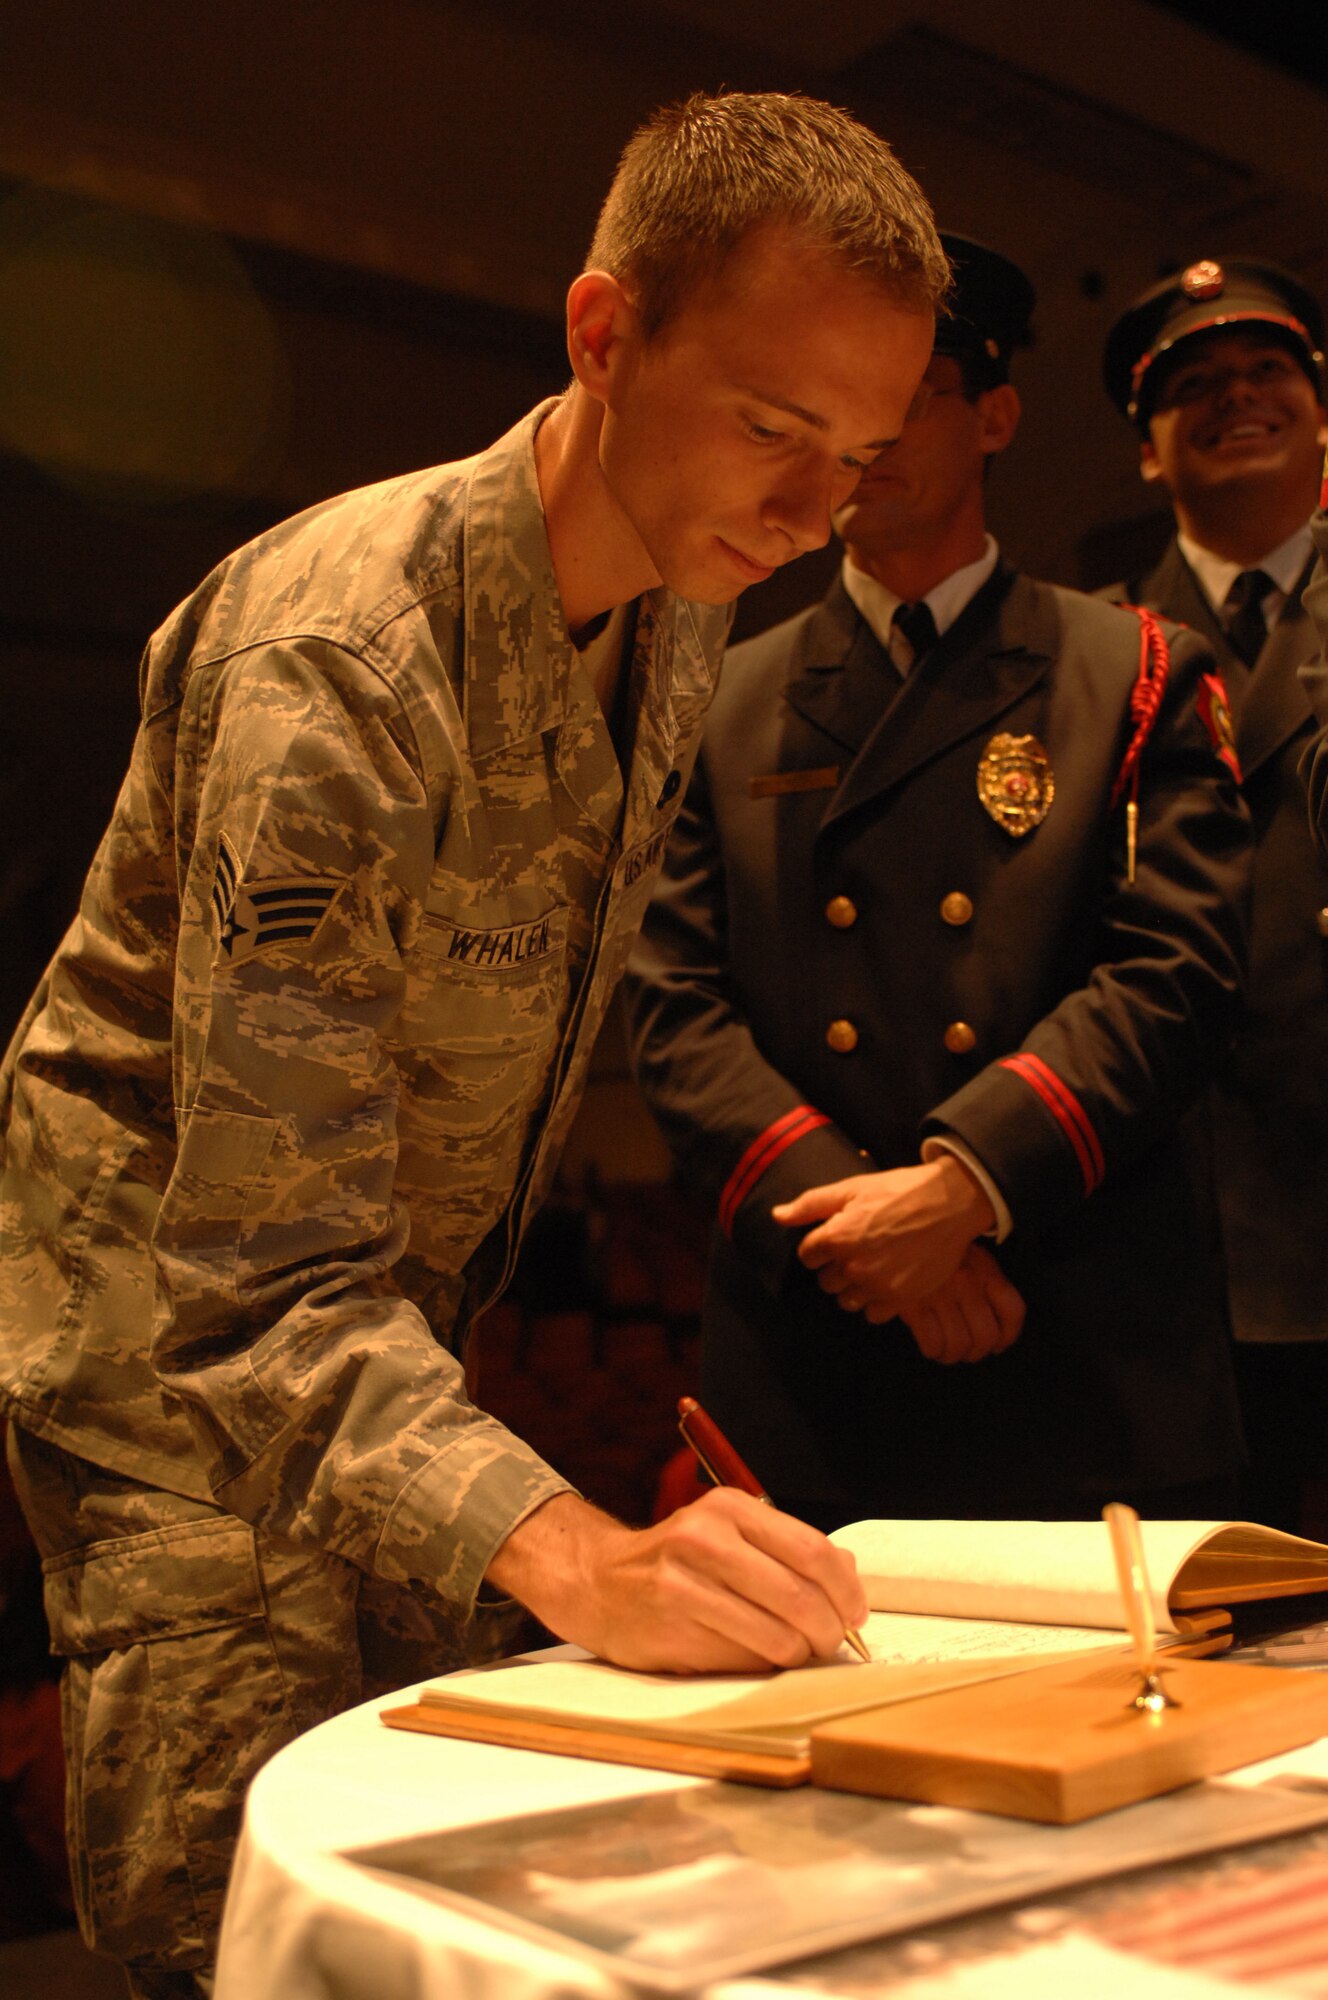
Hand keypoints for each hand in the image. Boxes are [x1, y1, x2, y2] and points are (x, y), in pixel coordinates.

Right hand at [483, 1488, 867, 1673]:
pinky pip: (742, 1660)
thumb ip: (786, 1548)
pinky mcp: (671, 1628)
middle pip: (801, 1596)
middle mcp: (706, 1539)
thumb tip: (849, 1575)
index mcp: (730, 1508)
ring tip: (795, 1652)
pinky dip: (762, 1665)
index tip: (855, 1612)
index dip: (846, 1590)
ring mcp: (684, 1585)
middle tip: (831, 1642)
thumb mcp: (728, 1531)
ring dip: (799, 1654)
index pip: (813, 1550)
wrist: (598, 1581)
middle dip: (829, 1630)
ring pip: (777, 1636)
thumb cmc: (677, 1561)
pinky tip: (754, 1656)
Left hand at [772, 1156, 996, 1317]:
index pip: (807, 1256)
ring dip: (854, 1288)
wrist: (950, 1202)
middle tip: (859, 1250)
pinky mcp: (900, 1298)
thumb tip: (776, 1215)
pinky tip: (888, 1281)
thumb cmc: (899, 1190)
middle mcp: (853, 1265)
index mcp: (836, 1236)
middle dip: (836, 1268)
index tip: (838, 1237)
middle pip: (826, 1282)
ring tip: (873, 1267)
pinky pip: (872, 1314)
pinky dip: (876, 1302)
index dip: (820, 1246)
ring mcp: (877, 1285)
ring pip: (847, 1301)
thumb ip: (810, 1204)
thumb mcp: (852, 1188)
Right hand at [900, 1244, 1024, 1362]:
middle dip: (978, 1352)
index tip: (999, 1345)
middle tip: (969, 1352)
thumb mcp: (971, 1256)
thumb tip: (996, 1331)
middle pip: (985, 1336)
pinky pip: (932, 1342)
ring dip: (953, 1355)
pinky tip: (931, 1347)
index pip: (1012, 1311)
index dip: (1009, 1335)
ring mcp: (940, 1294)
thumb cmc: (938, 1251)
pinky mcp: (913, 1304)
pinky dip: (933, 1351)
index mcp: (985, 1270)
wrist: (898, 1233)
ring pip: (958, 1344)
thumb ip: (987, 1284)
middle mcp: (966, 1282)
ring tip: (947, 1352)